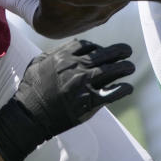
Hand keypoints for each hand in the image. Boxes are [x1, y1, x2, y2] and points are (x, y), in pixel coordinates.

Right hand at [16, 39, 133, 133]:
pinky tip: (127, 88)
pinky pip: (114, 92)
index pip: (89, 45)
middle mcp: (77, 67)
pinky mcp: (90, 101)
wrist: (30, 115)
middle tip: (127, 51)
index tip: (103, 51)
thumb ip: (55, 52)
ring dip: (125, 67)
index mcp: (64, 56)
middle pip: (106, 54)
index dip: (98, 47)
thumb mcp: (37, 62)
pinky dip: (123, 89)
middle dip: (119, 51)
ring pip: (113, 70)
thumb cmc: (31, 89)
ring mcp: (85, 83)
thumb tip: (69, 48)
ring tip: (130, 67)